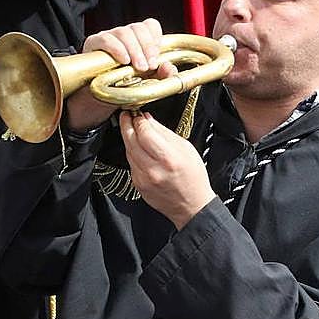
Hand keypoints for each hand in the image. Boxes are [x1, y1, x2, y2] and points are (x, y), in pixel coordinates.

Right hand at [64, 19, 175, 131]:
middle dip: (147, 47)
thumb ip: (160, 75)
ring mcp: (108, 36)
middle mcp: (124, 34)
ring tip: (138, 67)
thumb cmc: (121, 85)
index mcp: (138, 39)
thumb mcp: (145, 81)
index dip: (155, 38)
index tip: (156, 57)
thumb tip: (170, 68)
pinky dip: (117, 49)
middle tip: (149, 66)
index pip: (150, 25)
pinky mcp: (94, 43)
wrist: (96, 96)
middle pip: (138, 27)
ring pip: (124, 32)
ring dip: (134, 50)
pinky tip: (123, 60)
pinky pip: (106, 39)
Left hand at [119, 111, 215, 229]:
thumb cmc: (193, 177)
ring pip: (128, 151)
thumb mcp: (186, 148)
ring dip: (128, 138)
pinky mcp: (138, 185)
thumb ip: (164, 132)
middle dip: (126, 124)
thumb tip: (148, 119)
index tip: (137, 113)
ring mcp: (143, 178)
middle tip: (125, 115)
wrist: (192, 205)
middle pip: (131, 140)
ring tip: (132, 129)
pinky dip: (133, 153)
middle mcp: (153, 169)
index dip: (138, 120)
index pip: (145, 133)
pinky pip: (131, 163)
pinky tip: (138, 148)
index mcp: (168, 158)